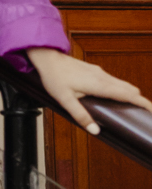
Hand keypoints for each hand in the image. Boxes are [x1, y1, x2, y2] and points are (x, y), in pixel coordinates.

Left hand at [25, 48, 151, 136]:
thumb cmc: (54, 78)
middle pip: (129, 89)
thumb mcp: (65, 100)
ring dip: (130, 94)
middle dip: (139, 100)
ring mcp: (100, 72)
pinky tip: (116, 96)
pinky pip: (114, 81)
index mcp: (99, 85)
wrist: (48, 59)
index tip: (151, 110)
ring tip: (133, 107)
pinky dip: (121, 90)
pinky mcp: (95, 71)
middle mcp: (103, 77)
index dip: (142, 102)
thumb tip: (95, 130)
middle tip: (144, 113)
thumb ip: (81, 115)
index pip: (128, 94)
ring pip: (122, 84)